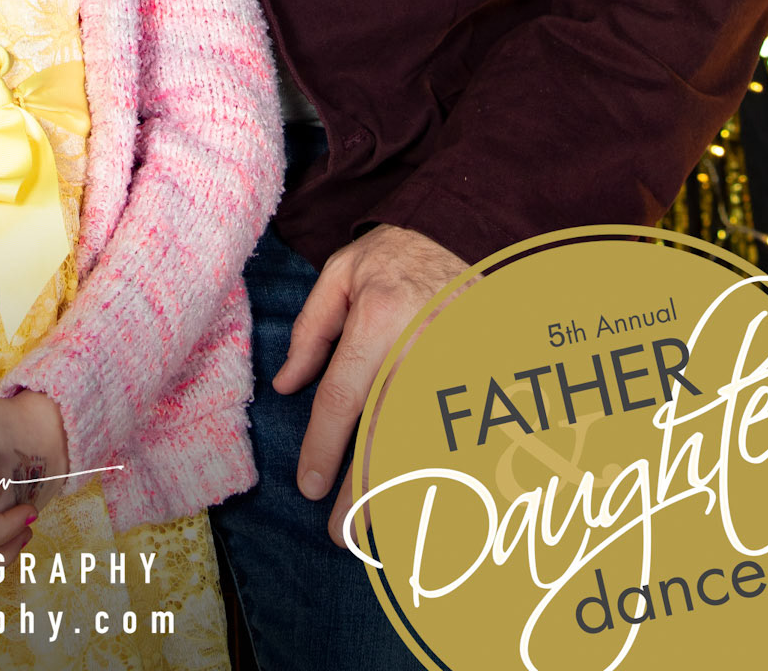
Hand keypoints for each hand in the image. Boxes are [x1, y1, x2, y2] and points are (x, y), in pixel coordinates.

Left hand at [272, 223, 468, 548]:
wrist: (467, 232)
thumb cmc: (397, 254)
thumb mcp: (341, 273)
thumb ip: (311, 331)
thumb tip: (287, 386)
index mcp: (381, 318)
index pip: (345, 397)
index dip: (324, 447)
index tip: (310, 485)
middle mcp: (422, 345)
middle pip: (387, 433)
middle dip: (364, 490)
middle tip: (343, 535)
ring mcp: (458, 361)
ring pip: (426, 440)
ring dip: (403, 489)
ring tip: (379, 531)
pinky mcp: (481, 372)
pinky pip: (458, 430)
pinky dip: (442, 469)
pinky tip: (425, 500)